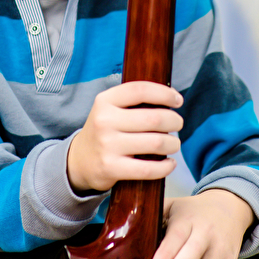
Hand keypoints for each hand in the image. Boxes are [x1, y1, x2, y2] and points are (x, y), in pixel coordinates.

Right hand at [67, 82, 182, 192]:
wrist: (80, 160)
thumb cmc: (105, 130)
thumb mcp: (110, 109)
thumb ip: (133, 102)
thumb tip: (171, 99)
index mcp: (105, 101)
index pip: (140, 90)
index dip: (164, 94)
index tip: (178, 100)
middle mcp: (104, 121)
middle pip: (153, 118)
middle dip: (174, 121)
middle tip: (178, 124)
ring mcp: (107, 145)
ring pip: (156, 143)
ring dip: (173, 143)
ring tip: (173, 143)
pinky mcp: (111, 168)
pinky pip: (148, 169)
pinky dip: (165, 167)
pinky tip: (170, 163)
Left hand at [150, 189, 254, 258]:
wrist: (229, 208)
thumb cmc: (193, 211)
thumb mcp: (174, 205)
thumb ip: (154, 213)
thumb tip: (128, 226)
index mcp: (189, 218)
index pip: (178, 235)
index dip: (166, 252)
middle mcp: (206, 233)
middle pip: (193, 254)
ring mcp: (220, 250)